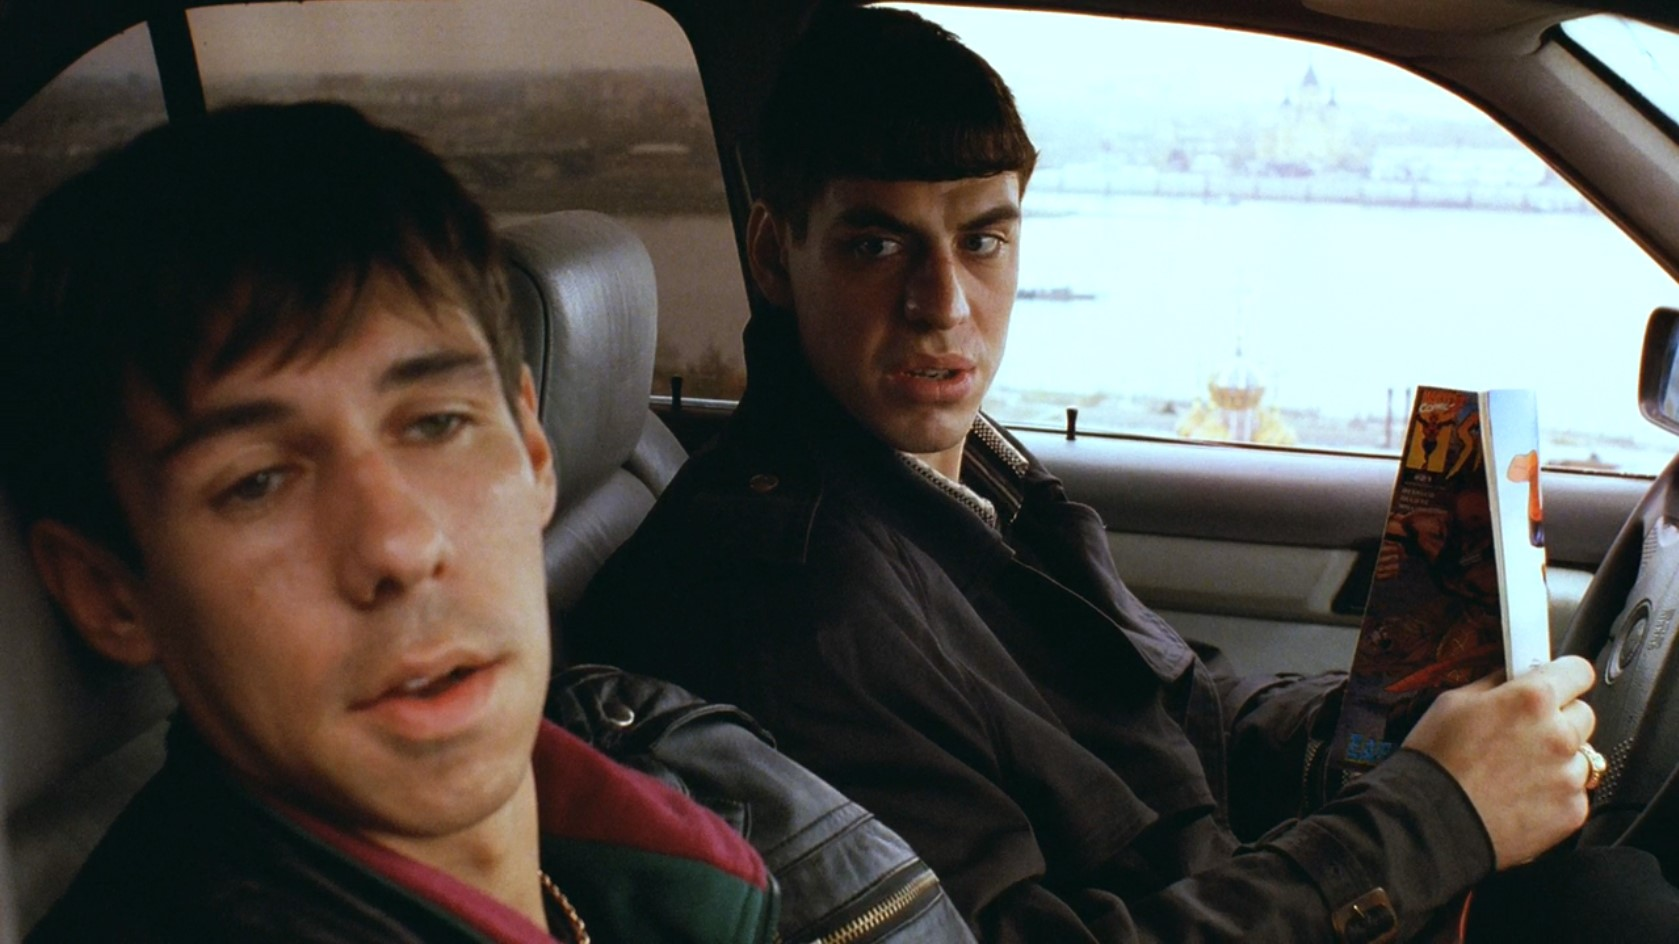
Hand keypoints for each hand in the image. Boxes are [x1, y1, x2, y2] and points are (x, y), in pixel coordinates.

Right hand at [1402, 655, 1595, 868]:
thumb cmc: (1436, 761)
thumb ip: (1495, 684)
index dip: (1564, 676)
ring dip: (1558, 759)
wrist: (1430, 820)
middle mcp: (1559, 734)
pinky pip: (1574, 792)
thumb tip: (1513, 677)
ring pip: (1581, 756)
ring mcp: (1569, 776)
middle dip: (1559, 718)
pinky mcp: (1572, 810)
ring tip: (1517, 771)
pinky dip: (1555, 793)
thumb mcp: (1453, 702)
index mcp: (1532, 699)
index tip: (1557, 682)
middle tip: (1524, 731)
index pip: (1577, 670)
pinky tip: (1521, 795)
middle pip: (1583, 714)